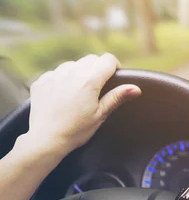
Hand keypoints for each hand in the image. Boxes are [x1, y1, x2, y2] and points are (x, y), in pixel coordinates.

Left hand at [26, 53, 140, 155]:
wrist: (46, 140)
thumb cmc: (76, 130)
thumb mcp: (100, 115)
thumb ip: (117, 97)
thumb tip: (136, 88)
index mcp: (89, 80)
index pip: (108, 60)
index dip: (115, 67)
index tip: (114, 78)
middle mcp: (70, 73)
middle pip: (91, 59)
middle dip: (98, 69)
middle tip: (98, 88)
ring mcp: (54, 75)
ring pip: (73, 64)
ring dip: (79, 72)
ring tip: (79, 92)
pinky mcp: (41, 81)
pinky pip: (57, 73)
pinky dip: (63, 79)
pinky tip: (63, 96)